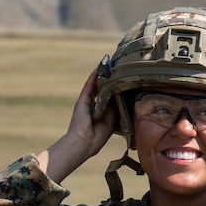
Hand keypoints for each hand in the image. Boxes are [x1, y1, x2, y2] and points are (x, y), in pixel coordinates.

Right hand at [38, 66, 117, 182]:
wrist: (84, 142)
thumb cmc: (98, 136)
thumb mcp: (111, 121)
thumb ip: (114, 108)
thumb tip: (119, 95)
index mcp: (100, 114)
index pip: (109, 99)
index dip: (115, 90)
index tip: (122, 81)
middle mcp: (94, 106)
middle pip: (102, 89)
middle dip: (109, 80)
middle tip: (117, 69)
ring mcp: (87, 102)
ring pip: (96, 85)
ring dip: (102, 75)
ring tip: (109, 64)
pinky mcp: (83, 100)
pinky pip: (89, 85)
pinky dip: (94, 76)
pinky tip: (99, 67)